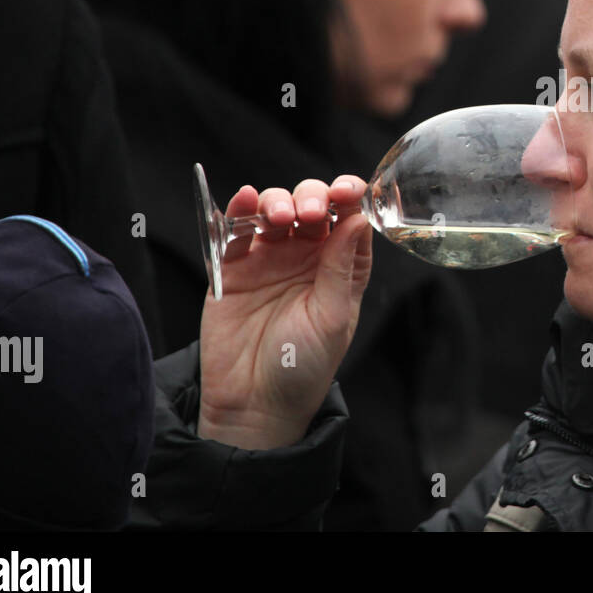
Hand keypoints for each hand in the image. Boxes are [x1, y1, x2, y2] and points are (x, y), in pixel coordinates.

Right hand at [197, 175, 371, 448]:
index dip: (351, 197)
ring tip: (279, 216)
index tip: (349, 191)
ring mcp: (270, 258)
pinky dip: (241, 208)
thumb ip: (340, 267)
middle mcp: (307, 256)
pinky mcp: (234, 266)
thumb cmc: (303, 367)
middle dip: (312, 197)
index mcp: (340, 266)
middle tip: (309, 213)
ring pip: (275, 209)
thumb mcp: (332, 317)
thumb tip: (358, 219)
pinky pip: (237, 228)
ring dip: (278, 201)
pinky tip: (246, 201)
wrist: (254, 402)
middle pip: (313, 205)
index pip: (350, 218)